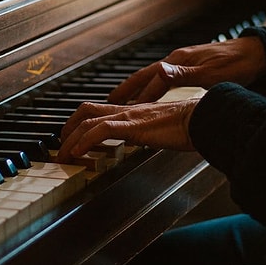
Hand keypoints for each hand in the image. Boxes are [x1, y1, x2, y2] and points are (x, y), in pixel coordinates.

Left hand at [57, 97, 199, 162]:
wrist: (205, 118)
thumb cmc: (191, 125)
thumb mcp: (163, 130)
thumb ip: (150, 133)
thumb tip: (144, 142)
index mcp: (133, 110)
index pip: (98, 110)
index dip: (81, 121)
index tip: (72, 135)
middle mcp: (127, 110)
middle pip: (85, 111)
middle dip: (68, 127)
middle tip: (60, 144)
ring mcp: (128, 116)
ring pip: (87, 120)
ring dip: (70, 138)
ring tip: (63, 154)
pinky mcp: (133, 126)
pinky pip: (101, 131)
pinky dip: (84, 142)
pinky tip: (78, 152)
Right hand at [107, 36, 265, 103]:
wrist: (257, 53)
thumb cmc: (238, 64)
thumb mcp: (212, 73)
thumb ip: (183, 74)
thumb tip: (160, 71)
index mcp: (179, 61)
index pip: (151, 82)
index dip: (136, 97)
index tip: (120, 110)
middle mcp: (177, 60)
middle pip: (144, 76)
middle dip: (126, 89)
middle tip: (108, 101)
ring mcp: (182, 62)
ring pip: (151, 77)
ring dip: (136, 89)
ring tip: (123, 100)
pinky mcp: (189, 66)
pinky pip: (161, 78)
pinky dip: (150, 87)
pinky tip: (150, 94)